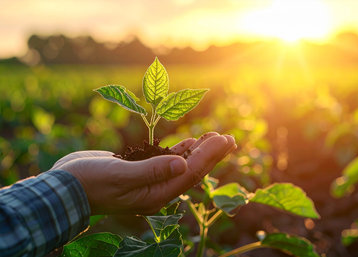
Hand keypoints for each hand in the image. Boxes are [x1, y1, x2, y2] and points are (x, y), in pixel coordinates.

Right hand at [51, 132, 235, 214]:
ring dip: (201, 151)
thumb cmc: (88, 183)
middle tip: (231, 139)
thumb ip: (152, 170)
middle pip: (192, 170)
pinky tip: (192, 142)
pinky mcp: (142, 171)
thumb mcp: (119, 176)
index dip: (210, 156)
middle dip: (212, 154)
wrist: (65, 188)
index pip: (190, 173)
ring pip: (183, 165)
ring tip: (217, 138)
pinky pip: (168, 161)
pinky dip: (182, 151)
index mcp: (155, 195)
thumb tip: (182, 164)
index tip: (224, 139)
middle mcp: (158, 190)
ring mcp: (151, 182)